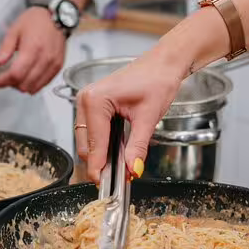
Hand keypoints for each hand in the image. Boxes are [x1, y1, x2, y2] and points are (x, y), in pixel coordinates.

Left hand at [0, 7, 65, 94]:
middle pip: (24, 85)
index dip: (1, 82)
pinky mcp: (58, 67)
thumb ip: (4, 50)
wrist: (56, 16)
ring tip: (16, 76)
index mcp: (32, 49)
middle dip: (10, 84)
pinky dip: (33, 84)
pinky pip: (44, 84)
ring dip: (22, 86)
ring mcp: (53, 65)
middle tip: (3, 77)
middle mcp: (45, 59)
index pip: (15, 75)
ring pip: (33, 88)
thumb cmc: (35, 21)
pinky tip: (27, 76)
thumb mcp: (14, 31)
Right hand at [75, 53, 185, 181]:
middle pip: (85, 145)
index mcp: (95, 100)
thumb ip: (138, 147)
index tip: (105, 185)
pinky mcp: (92, 105)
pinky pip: (91, 132)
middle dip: (100, 163)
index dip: (99, 167)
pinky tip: (117, 150)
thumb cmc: (157, 80)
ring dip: (101, 154)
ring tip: (122, 164)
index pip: (94, 143)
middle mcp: (85, 100)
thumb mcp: (149, 118)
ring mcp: (86, 102)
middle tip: (120, 177)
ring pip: (86, 140)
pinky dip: (102, 144)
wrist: (162, 64)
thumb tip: (133, 170)